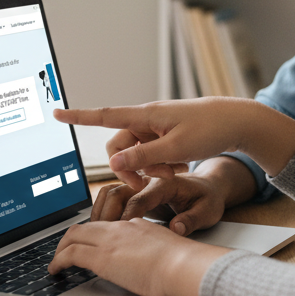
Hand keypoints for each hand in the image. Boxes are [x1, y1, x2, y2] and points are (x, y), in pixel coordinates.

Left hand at [47, 218, 227, 295]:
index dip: (93, 236)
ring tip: (56, 263)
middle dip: (70, 239)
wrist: (184, 266)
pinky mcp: (101, 257)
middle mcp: (121, 228)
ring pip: (73, 235)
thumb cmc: (184, 265)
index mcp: (137, 225)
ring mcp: (110, 240)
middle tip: (64, 253)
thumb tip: (150, 263)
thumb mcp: (167, 251)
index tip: (88, 246)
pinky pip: (69, 253)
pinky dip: (58, 261)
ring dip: (61, 249)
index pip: (107, 226)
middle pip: (86, 226)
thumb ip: (154, 251)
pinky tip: (55, 271)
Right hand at [54, 98, 294, 189]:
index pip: (105, 115)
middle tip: (150, 183)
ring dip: (147, 169)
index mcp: (145, 116)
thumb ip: (143, 157)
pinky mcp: (167, 136)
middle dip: (129, 167)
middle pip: (119, 146)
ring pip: (136, 154)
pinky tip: (178, 171)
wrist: (239, 122)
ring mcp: (157, 128)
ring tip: (172, 175)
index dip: (79, 116)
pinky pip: (151, 155)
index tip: (56, 113)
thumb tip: (113, 162)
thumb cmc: (209, 129)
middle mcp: (147, 120)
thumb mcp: (175, 149)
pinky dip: (159, 166)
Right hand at [91, 172, 227, 235]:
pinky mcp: (137, 194)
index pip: (139, 199)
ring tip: (95, 234)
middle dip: (106, 214)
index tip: (119, 236)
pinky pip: (114, 199)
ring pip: (111, 193)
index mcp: (166, 183)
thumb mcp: (209, 211)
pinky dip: (105, 211)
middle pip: (118, 192)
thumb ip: (192, 219)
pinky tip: (102, 230)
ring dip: (101, 211)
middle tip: (98, 236)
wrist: (209, 188)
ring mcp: (141, 186)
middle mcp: (149, 181)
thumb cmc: (209, 199)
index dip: (127, 218)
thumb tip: (176, 227)